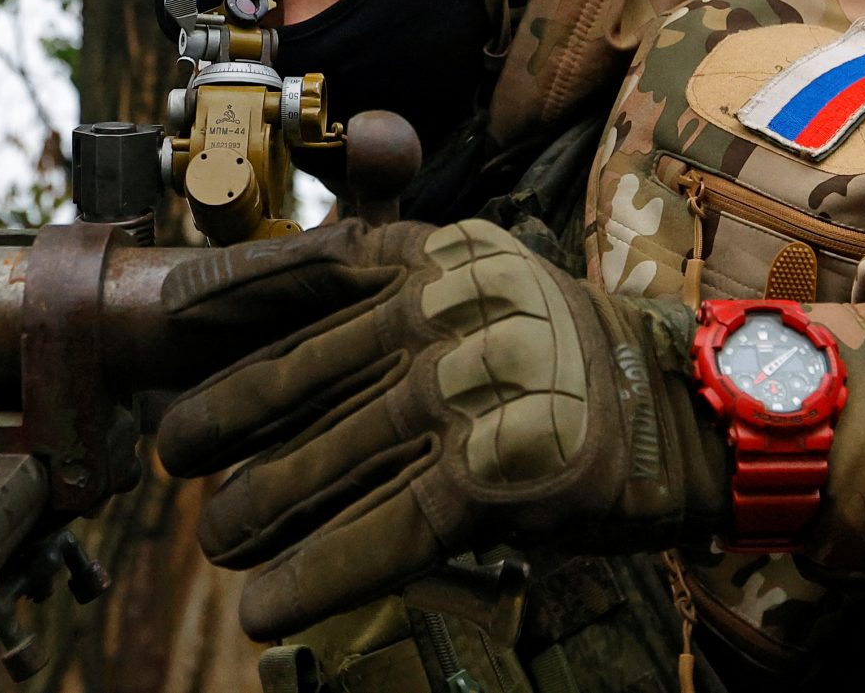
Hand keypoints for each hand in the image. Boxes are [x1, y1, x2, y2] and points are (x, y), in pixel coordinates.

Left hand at [157, 218, 725, 637]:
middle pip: (304, 372)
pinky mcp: (492, 475)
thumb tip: (292, 329)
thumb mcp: (494, 280)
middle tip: (172, 448)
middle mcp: (446, 315)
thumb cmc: (578, 356)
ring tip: (216, 541)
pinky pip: (383, 533)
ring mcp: (468, 393)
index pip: (315, 266)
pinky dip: (317, 575)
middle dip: (224, 417)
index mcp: (441, 259)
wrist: (693, 413)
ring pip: (329, 458)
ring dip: (259, 508)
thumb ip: (404, 285)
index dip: (233, 292)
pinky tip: (269, 606)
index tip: (171, 314)